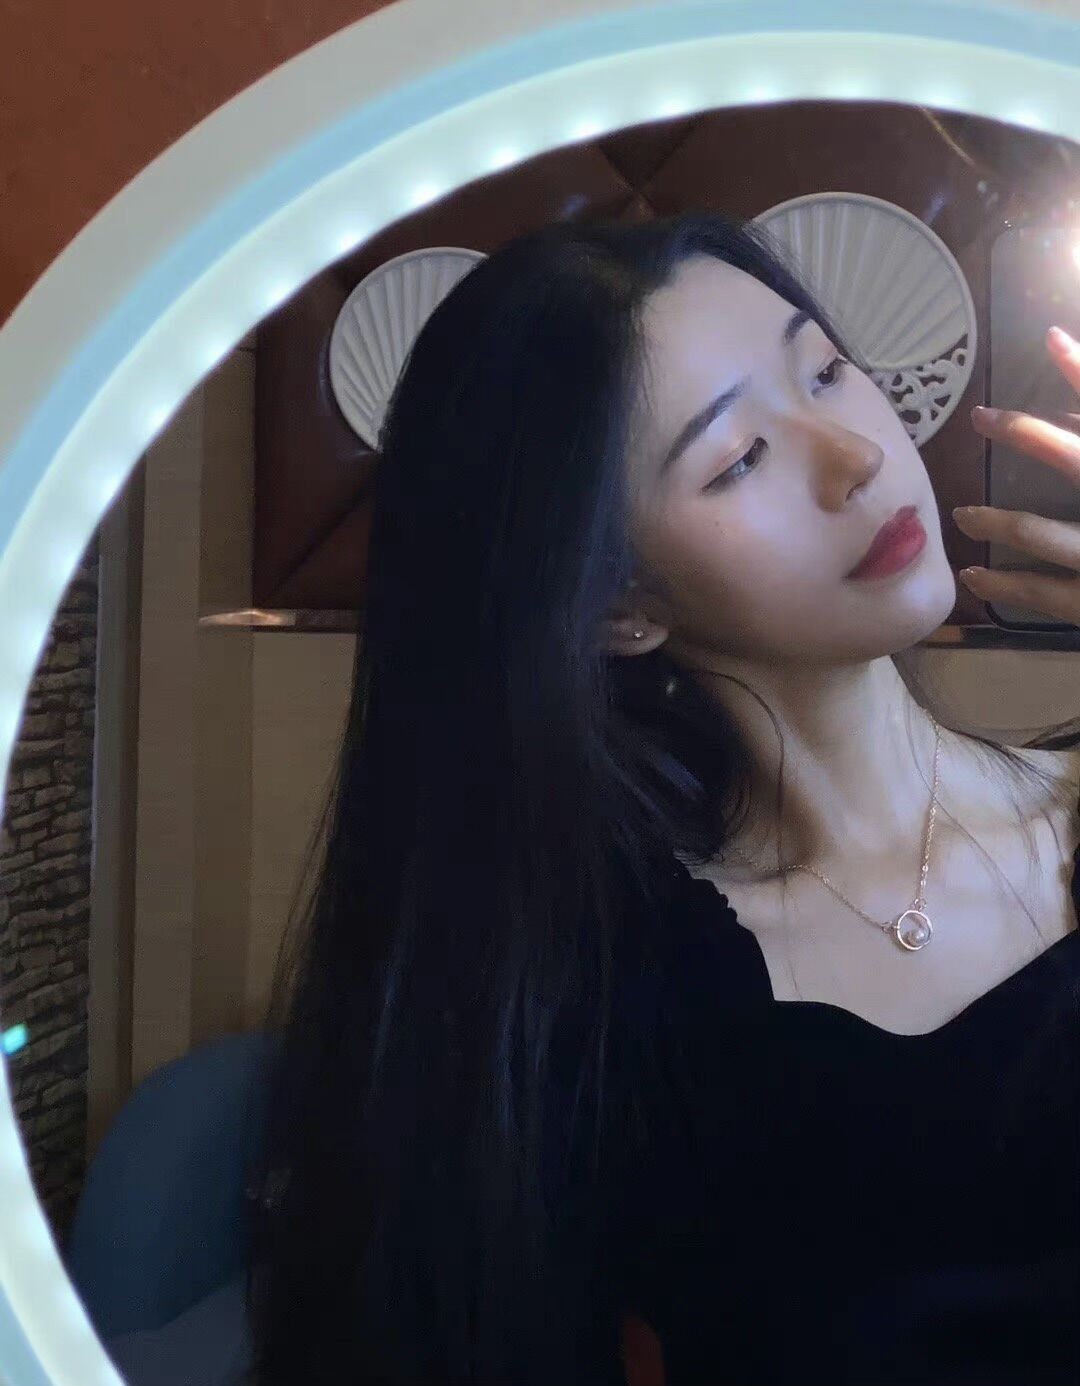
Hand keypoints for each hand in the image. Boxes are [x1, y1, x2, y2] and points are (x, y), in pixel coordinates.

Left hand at [953, 324, 1079, 624]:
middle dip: (1028, 433)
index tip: (1052, 339)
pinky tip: (973, 575)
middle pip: (1078, 459)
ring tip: (963, 515)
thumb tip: (1073, 411)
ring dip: (998, 522)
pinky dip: (1007, 584)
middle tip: (981, 416)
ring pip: (1045, 534)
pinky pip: (1045, 594)